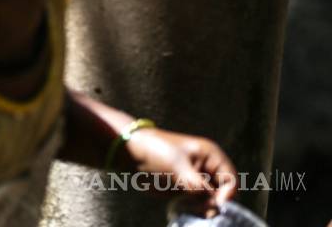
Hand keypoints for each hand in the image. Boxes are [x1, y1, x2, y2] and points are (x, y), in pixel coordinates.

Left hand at [121, 128, 237, 215]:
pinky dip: (194, 209)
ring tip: (189, 207)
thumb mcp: (178, 166)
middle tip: (201, 210)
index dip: (226, 195)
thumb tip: (216, 206)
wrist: (130, 152)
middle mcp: (208, 169)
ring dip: (204, 208)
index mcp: (211, 156)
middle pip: (223, 193)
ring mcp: (197, 180)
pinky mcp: (186, 190)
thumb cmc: (155, 151)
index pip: (230, 180)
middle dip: (214, 204)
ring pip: (210, 201)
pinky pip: (197, 204)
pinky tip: (183, 208)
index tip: (215, 206)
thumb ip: (198, 186)